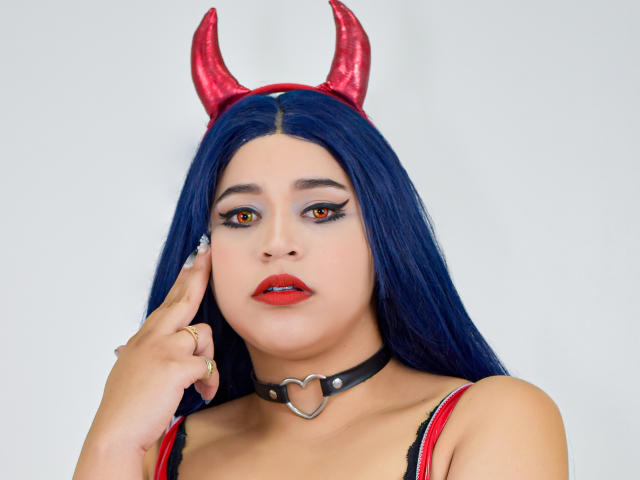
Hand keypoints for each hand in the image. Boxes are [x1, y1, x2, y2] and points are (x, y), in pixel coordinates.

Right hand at [90, 234, 218, 453]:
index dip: (183, 280)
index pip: (168, 302)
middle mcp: (153, 336)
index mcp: (145, 337)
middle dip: (199, 275)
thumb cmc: (124, 404)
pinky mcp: (177, 365)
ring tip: (200, 382)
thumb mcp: (128, 369)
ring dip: (208, 358)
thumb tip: (125, 348)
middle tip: (208, 255)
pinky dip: (209, 381)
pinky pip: (208, 365)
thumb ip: (137, 353)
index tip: (194, 259)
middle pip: (184, 298)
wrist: (116, 430)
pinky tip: (202, 393)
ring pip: (203, 335)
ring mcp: (165, 348)